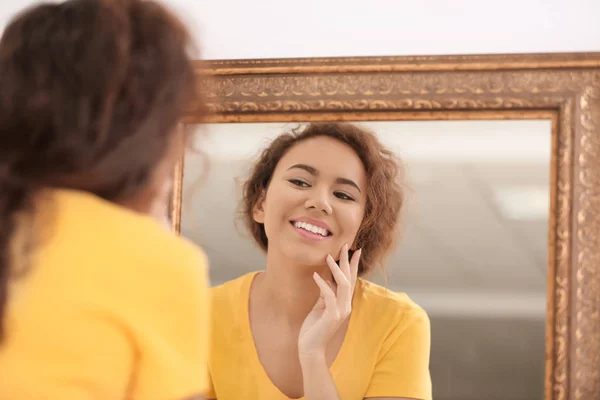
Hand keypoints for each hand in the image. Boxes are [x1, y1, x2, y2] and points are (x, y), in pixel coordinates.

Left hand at [298, 244, 360, 358]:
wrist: (310, 348)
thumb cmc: (314, 327)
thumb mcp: (320, 306)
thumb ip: (325, 293)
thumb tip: (325, 278)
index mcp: (344, 303)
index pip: (350, 280)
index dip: (353, 265)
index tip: (354, 250)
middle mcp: (345, 305)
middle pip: (349, 279)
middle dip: (347, 261)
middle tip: (345, 246)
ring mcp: (340, 311)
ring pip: (342, 285)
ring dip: (335, 269)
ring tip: (328, 256)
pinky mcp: (332, 316)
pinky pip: (329, 295)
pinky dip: (323, 284)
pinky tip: (316, 275)